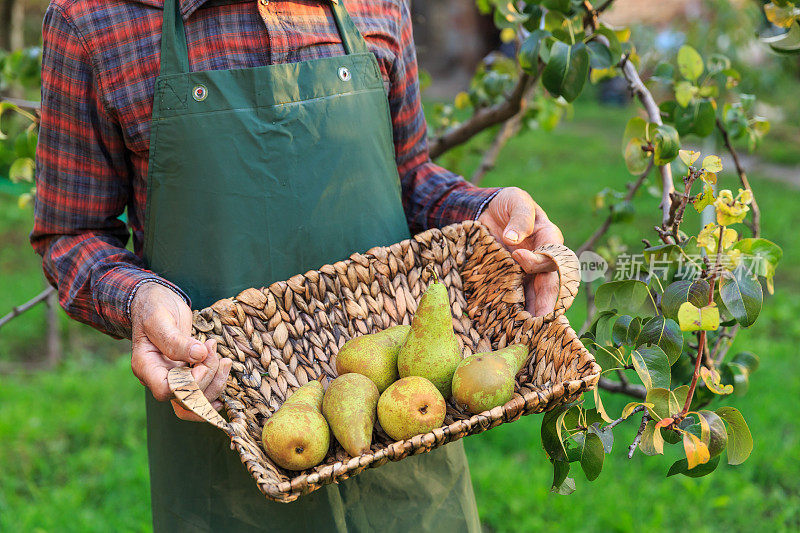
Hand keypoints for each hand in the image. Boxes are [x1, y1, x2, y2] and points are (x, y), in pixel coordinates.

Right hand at [131, 282, 231, 421]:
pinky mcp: (186, 374)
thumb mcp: (159, 318)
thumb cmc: (153, 307)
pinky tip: (224, 376)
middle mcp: (158, 378)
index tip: (202, 357)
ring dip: (216, 384)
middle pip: (186, 399)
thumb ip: (175, 339)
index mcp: (146, 366)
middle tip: (213, 348)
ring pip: (196, 401)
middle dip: (208, 379)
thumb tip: (199, 355)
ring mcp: (173, 378)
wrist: (157, 302)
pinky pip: (201, 392)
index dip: (190, 382)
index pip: (166, 390)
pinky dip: (216, 386)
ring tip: (225, 360)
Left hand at [479, 187, 566, 316]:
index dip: (538, 260)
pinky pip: (518, 298)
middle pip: (549, 284)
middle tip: (540, 321)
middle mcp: (543, 260)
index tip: (518, 256)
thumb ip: (520, 217)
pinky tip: (511, 326)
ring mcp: (528, 273)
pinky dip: (516, 312)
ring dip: (534, 314)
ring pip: (536, 296)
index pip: (552, 255)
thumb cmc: (507, 203)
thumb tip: (513, 240)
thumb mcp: (516, 201)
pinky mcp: (511, 281)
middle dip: (546, 303)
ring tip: (529, 332)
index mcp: (549, 239)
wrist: (485, 211)